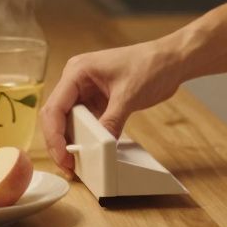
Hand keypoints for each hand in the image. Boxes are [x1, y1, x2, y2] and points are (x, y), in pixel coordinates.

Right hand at [39, 41, 185, 176]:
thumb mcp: (128, 96)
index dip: (55, 136)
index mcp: (77, 71)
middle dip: (60, 142)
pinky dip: (85, 137)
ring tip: (75, 164)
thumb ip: (111, 122)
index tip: (64, 156)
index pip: (55, 107)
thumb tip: (100, 148)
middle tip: (69, 166)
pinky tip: (88, 152)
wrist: (172, 60)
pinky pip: (84, 122)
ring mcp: (85, 90)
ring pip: (68, 121)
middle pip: (56, 116)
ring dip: (71, 141)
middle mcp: (76, 80)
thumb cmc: (151, 65)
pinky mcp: (97, 100)